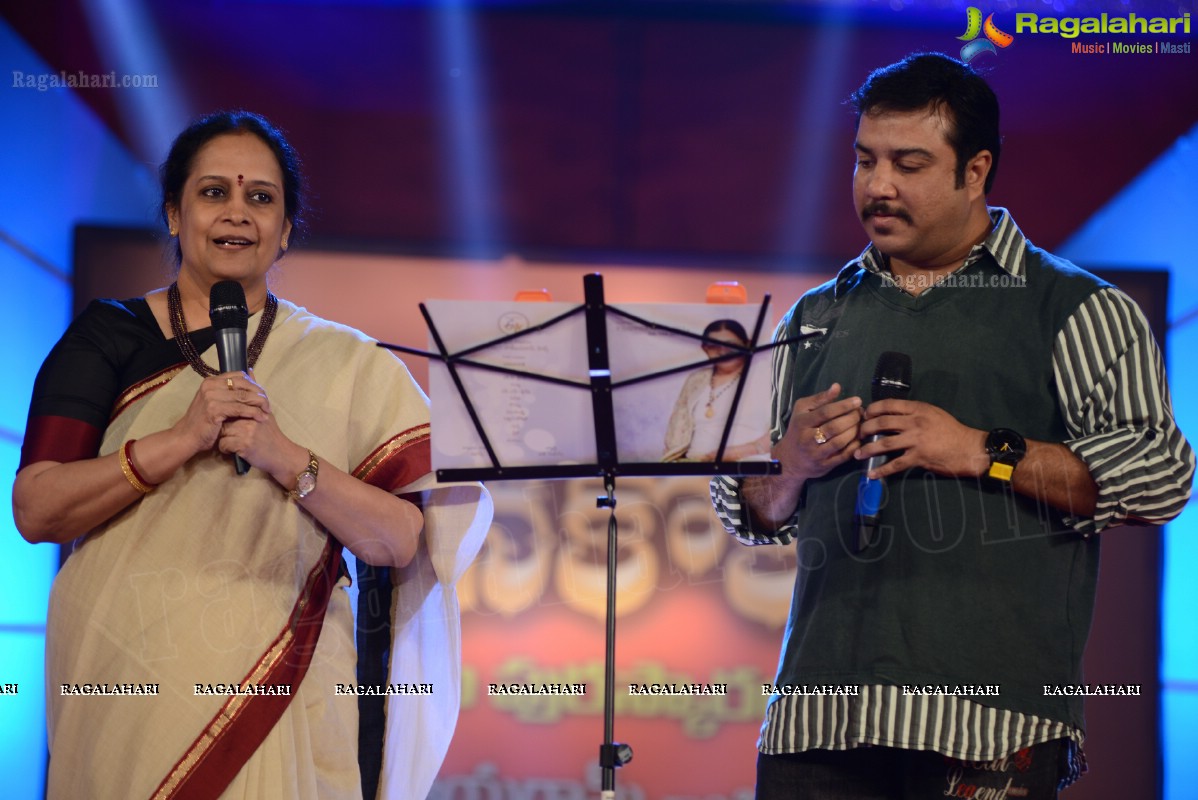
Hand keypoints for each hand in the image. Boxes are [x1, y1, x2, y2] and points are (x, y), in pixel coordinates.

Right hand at [172, 371, 270, 456]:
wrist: (186, 437)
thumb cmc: (204, 421)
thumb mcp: (216, 402)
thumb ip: (231, 392)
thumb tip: (251, 375)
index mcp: (211, 381)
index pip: (239, 376)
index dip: (254, 385)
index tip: (263, 395)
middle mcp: (210, 385)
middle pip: (244, 385)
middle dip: (259, 394)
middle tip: (268, 405)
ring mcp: (211, 396)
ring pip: (244, 396)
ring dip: (259, 404)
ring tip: (267, 412)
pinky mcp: (214, 409)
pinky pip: (240, 409)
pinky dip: (253, 413)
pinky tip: (261, 418)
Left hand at [216, 370, 306, 481]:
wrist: (282, 456)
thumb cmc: (272, 434)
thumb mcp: (266, 411)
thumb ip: (255, 392)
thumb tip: (249, 371)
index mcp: (254, 407)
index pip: (231, 405)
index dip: (228, 414)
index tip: (230, 422)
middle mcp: (250, 416)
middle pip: (224, 418)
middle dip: (223, 427)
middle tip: (230, 433)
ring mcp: (247, 430)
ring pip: (221, 432)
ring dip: (223, 439)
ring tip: (233, 442)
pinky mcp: (243, 444)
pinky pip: (224, 445)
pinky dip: (226, 449)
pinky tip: (233, 450)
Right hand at [773, 383, 862, 482]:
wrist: (789, 460)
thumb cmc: (798, 430)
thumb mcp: (802, 411)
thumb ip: (819, 399)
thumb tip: (837, 387)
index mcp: (802, 422)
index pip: (825, 412)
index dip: (843, 406)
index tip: (857, 400)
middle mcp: (808, 439)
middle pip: (834, 427)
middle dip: (851, 418)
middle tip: (860, 412)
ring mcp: (816, 454)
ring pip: (840, 442)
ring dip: (854, 431)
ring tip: (860, 424)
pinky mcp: (824, 466)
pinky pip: (843, 456)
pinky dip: (854, 446)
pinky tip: (858, 438)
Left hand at [855, 399, 987, 478]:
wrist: (968, 448)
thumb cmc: (951, 430)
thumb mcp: (933, 413)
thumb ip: (913, 412)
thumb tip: (891, 415)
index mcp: (918, 409)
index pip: (888, 405)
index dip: (872, 409)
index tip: (864, 415)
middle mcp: (915, 422)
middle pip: (882, 422)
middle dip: (865, 428)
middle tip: (858, 434)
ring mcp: (916, 440)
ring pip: (885, 443)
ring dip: (868, 449)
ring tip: (857, 453)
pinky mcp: (918, 458)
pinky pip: (895, 464)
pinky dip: (881, 470)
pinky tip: (871, 474)